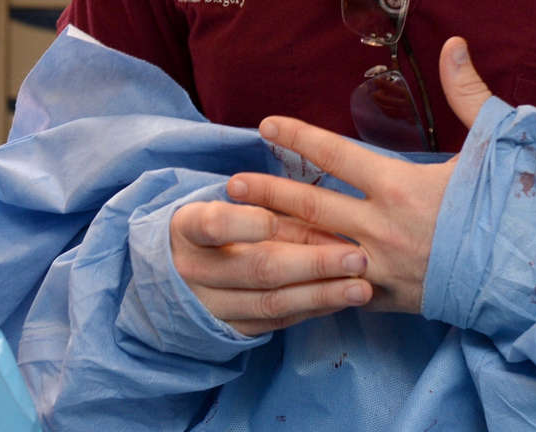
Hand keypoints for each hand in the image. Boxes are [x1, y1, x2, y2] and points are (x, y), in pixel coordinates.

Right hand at [168, 197, 371, 336]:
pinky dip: (312, 310)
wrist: (174, 270)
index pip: (215, 225)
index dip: (249, 223)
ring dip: (322, 295)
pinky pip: (276, 322)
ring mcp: (212, 306)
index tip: (279, 217)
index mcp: (188, 228)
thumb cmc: (214, 225)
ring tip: (361, 288)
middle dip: (312, 263)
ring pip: (272, 302)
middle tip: (356, 257)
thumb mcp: (228, 206)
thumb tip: (330, 219)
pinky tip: (341, 301)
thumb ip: (273, 210)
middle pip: (258, 268)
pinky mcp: (231, 329)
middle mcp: (194, 270)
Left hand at [226, 37, 494, 314]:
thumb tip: (453, 43)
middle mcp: (383, 230)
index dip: (298, 137)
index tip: (266, 124)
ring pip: (316, 254)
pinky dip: (308, 283)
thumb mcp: (497, 141)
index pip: (334, 155)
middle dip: (268, 193)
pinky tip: (282, 279)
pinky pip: (339, 292)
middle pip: (310, 208)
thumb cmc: (518, 207)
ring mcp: (384, 271)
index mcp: (402, 187)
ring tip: (241, 229)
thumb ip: (466, 93)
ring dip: (277, 239)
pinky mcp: (394, 302)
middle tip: (230, 184)